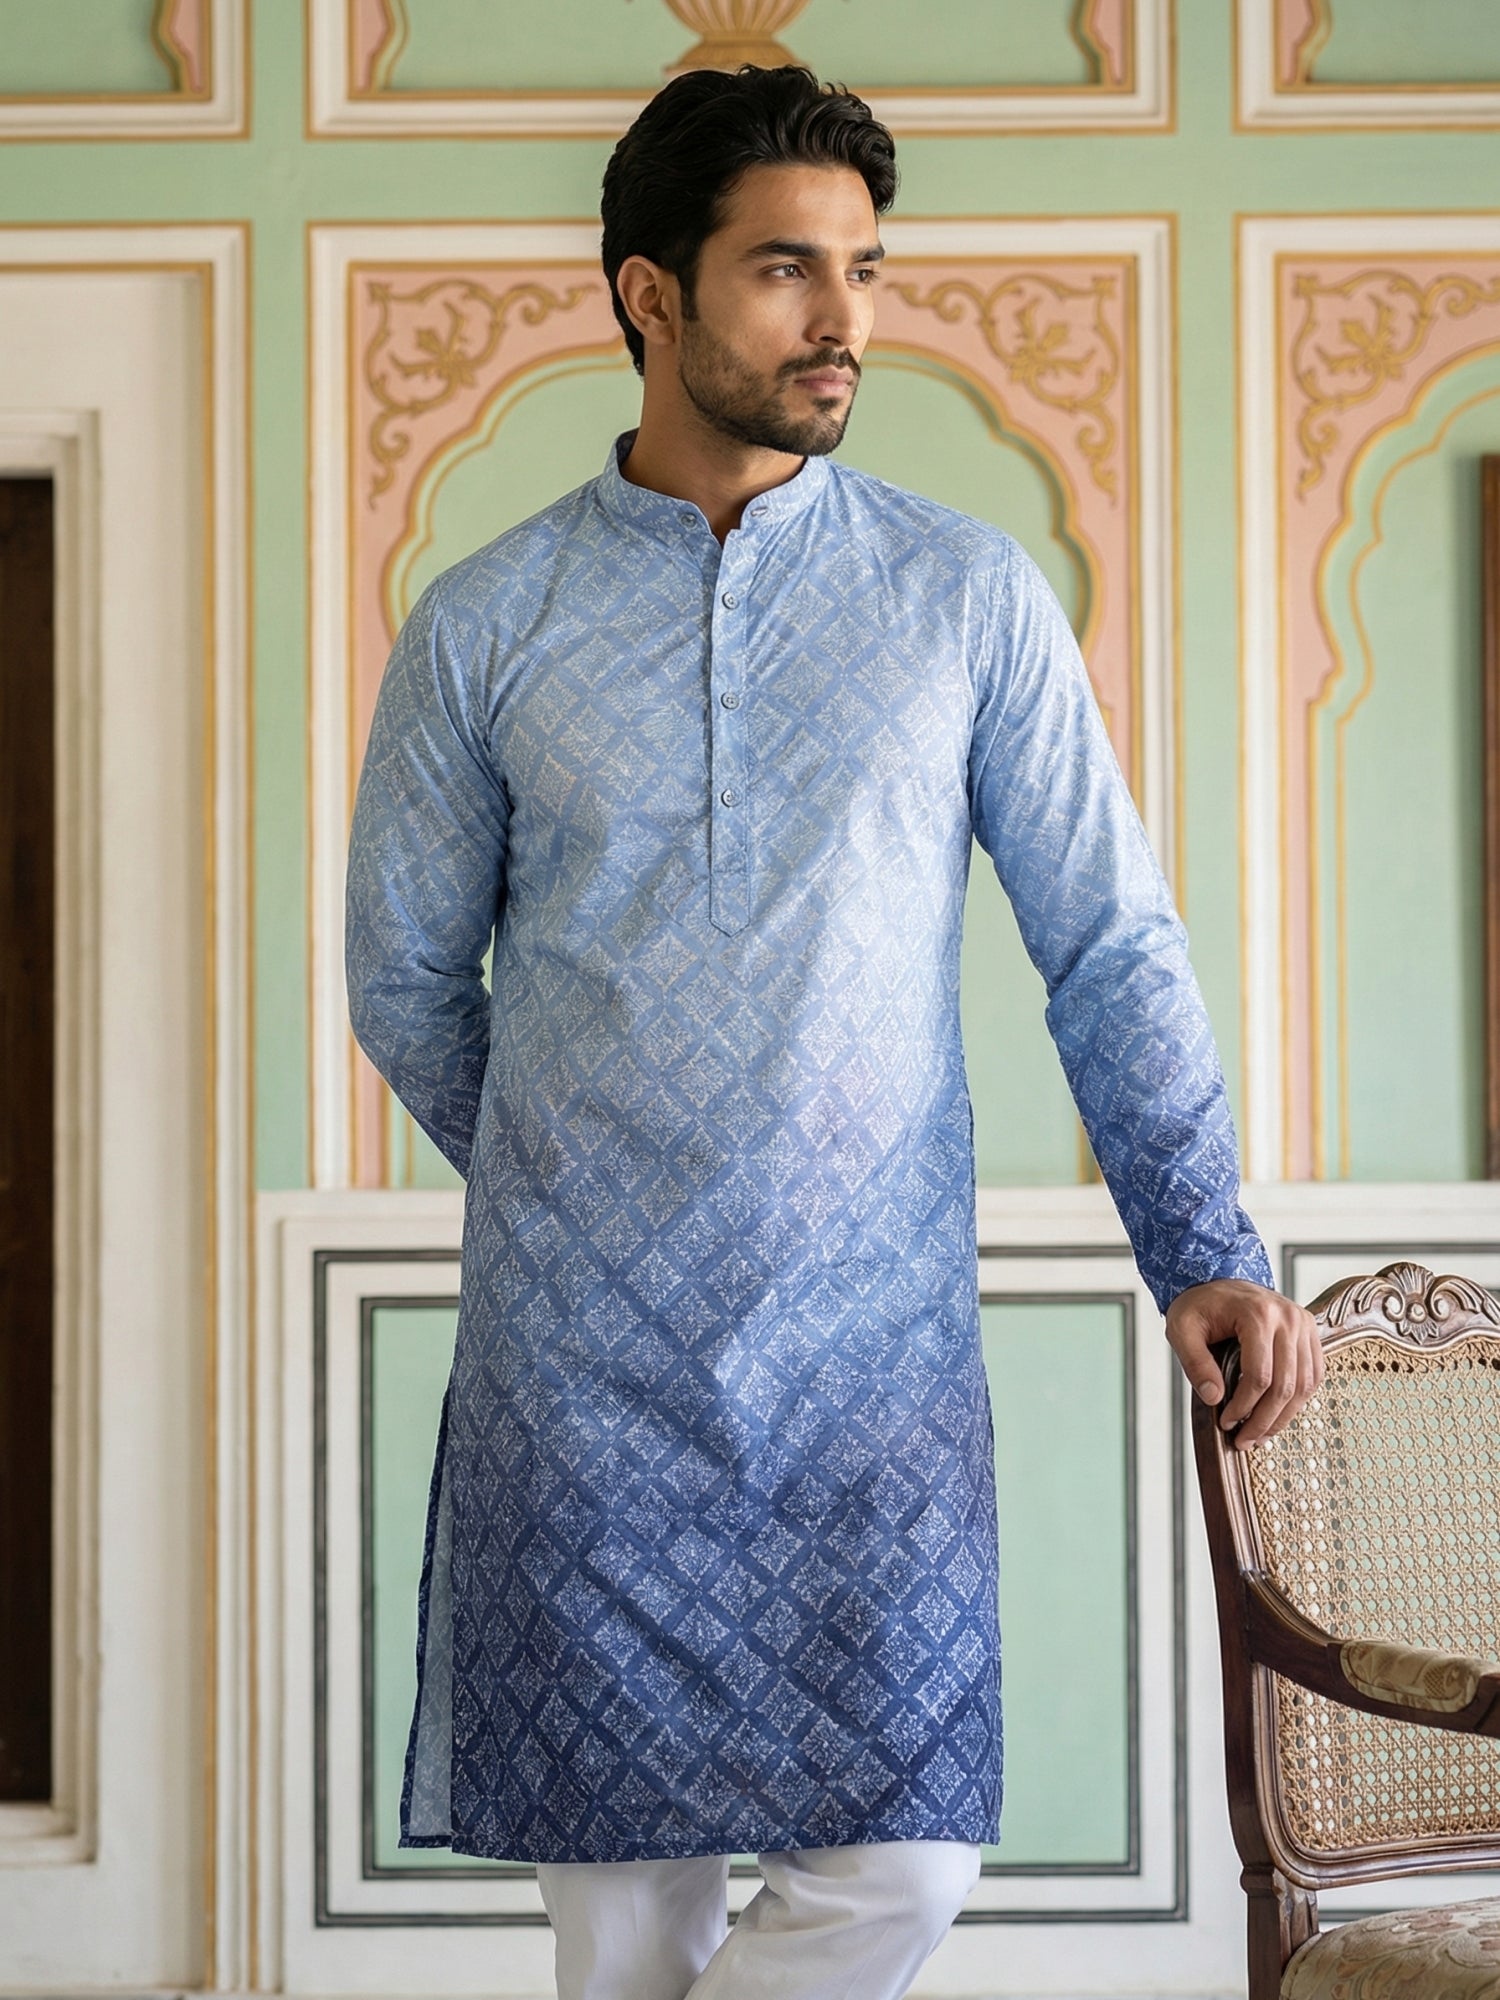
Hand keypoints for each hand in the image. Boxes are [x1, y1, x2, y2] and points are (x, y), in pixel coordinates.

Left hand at [1164, 1278, 1323, 1449]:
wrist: (1218, 1278)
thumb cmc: (1199, 1305)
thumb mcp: (1182, 1330)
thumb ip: (1195, 1364)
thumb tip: (1215, 1399)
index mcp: (1257, 1314)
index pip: (1259, 1375)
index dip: (1244, 1407)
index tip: (1226, 1423)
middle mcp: (1288, 1318)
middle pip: (1285, 1385)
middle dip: (1264, 1421)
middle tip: (1244, 1441)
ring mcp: (1304, 1324)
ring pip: (1304, 1385)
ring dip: (1284, 1417)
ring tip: (1260, 1436)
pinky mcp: (1310, 1332)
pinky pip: (1313, 1375)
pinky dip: (1298, 1400)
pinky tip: (1277, 1416)